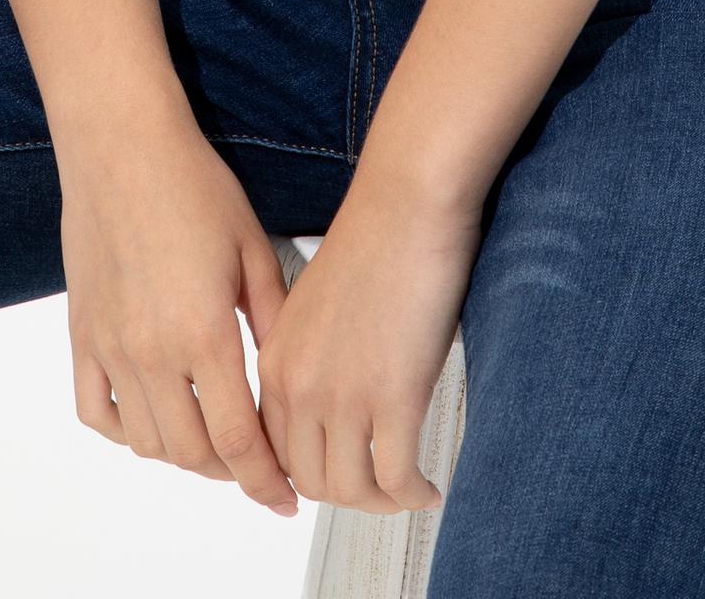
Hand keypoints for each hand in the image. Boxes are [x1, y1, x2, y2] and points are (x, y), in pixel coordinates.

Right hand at [57, 121, 303, 519]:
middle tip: (256, 464)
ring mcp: (110, 348)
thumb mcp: (254, 250)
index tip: (285, 497)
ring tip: (212, 440)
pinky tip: (152, 417)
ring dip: (183, 456)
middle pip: (194, 454)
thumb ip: (275, 321)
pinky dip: (125, 431)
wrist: (123, 146)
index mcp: (203, 333)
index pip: (239, 441)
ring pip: (147, 443)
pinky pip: (96, 411)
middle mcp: (152, 352)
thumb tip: (294, 378)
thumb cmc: (193, 185)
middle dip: (232, 472)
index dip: (266, 481)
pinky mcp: (82, 335)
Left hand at [256, 173, 483, 513]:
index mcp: (277, 357)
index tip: (338, 478)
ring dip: (381, 503)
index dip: (308, 474)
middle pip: (309, 479)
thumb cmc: (376, 237)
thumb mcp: (317, 303)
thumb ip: (310, 353)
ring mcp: (343, 393)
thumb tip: (332, 403)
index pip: (275, 449)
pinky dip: (414, 495)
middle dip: (347, 495)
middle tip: (380, 489)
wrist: (408, 200)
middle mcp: (299, 382)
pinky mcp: (393, 397)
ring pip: (350, 490)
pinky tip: (429, 487)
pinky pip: (395, 480)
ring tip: (407, 490)